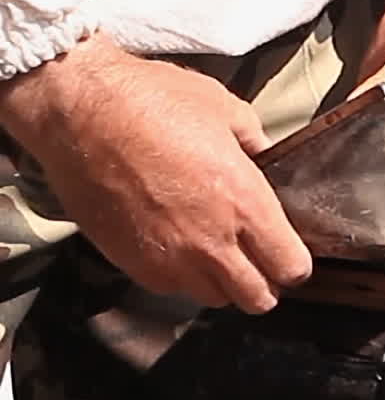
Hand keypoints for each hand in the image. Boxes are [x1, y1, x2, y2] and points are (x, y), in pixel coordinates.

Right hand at [0, 34, 310, 312]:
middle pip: (260, 299)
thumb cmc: (150, 100)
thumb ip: (255, 143)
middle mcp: (215, 243)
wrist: (75, 109)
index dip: (293, 264)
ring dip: (221, 283)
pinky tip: (173, 247)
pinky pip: (174, 289)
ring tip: (211, 254)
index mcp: (246, 205)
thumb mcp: (223, 108)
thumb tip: (267, 157)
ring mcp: (174, 260)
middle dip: (264, 285)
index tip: (284, 253)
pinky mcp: (137, 266)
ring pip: (217, 299)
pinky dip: (180, 277)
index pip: (292, 268)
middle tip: (254, 263)